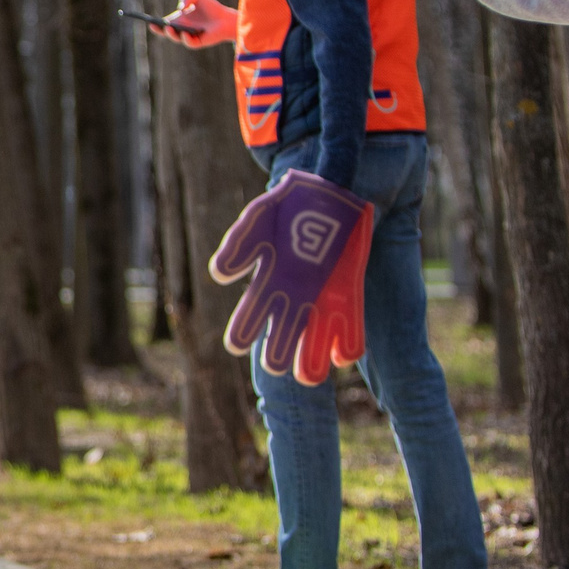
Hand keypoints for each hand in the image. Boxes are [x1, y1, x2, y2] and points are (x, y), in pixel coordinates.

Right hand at [158, 0, 236, 47]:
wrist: (226, 18)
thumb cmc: (211, 7)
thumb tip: (180, 8)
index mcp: (179, 20)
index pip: (164, 23)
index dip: (156, 23)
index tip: (150, 21)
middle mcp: (182, 29)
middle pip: (166, 32)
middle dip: (159, 30)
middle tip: (153, 26)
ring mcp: (189, 37)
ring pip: (176, 38)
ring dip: (170, 34)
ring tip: (168, 27)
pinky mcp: (197, 42)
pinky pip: (189, 42)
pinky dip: (185, 39)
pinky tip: (184, 33)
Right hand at [208, 170, 374, 383]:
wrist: (330, 190)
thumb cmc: (289, 204)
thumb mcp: (258, 218)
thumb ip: (238, 244)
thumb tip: (219, 275)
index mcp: (269, 279)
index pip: (253, 312)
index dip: (242, 329)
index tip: (233, 346)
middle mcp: (294, 293)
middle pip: (284, 330)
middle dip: (276, 350)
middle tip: (273, 366)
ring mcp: (323, 294)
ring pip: (315, 335)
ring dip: (310, 357)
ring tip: (308, 378)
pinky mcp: (348, 290)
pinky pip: (350, 323)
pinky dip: (347, 343)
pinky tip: (341, 358)